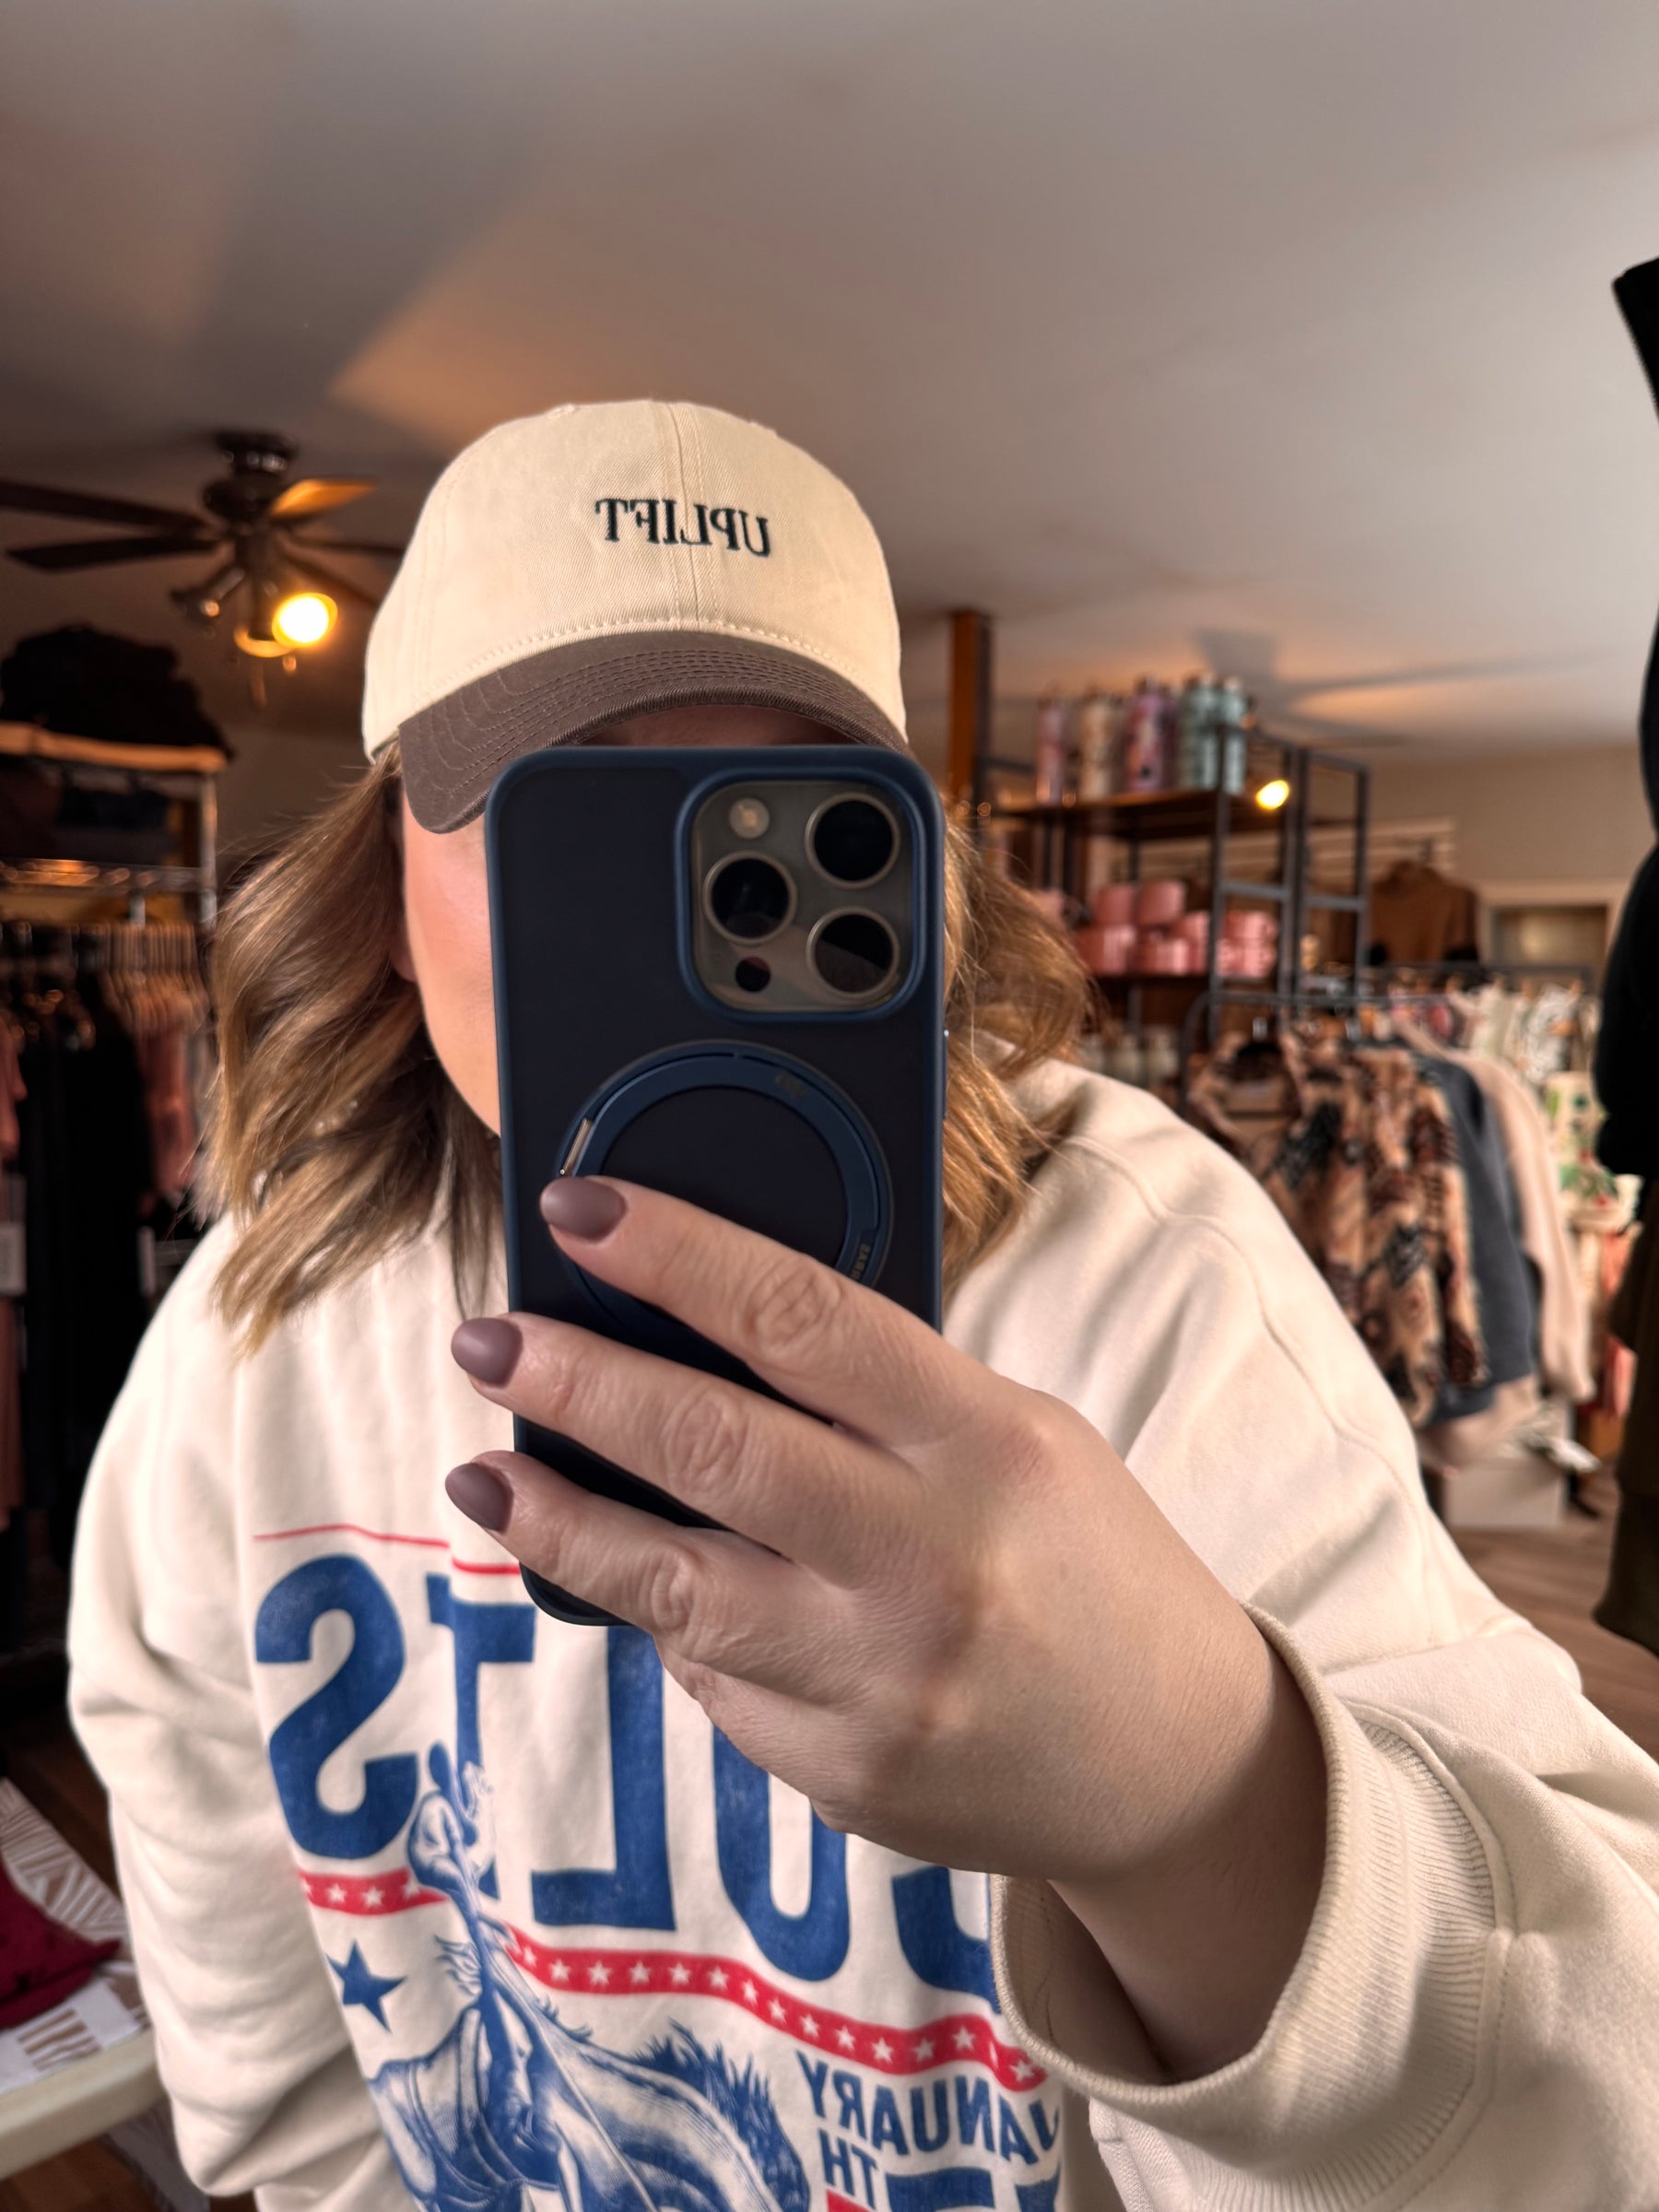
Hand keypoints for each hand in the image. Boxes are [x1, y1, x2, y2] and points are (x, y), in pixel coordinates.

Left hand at [447, 1174, 1325, 2076]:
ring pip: (671, 1585)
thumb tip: (702, 1333)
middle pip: (714, 1447)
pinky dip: (662, 1617)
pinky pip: (713, 1677)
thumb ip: (882, 1395)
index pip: (805, 1320)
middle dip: (580, 1381)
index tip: (578, 1208)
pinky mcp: (841, 1773)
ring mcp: (880, 1681)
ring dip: (558, 1518)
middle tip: (489, 1338)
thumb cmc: (1088, 1562)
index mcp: (989, 1443)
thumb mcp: (1021, 1438)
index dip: (677, 1254)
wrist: (1175, 1763)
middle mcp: (930, 1561)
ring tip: (483, 1470)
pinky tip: (626, 1578)